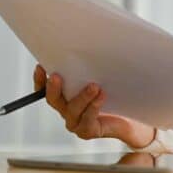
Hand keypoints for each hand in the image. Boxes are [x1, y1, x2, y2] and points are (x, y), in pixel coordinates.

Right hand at [33, 65, 155, 147]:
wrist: (133, 116)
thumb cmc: (117, 91)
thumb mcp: (103, 75)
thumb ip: (92, 66)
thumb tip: (87, 40)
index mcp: (65, 96)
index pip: (45, 89)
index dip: (40, 79)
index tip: (40, 66)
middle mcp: (66, 109)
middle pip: (54, 100)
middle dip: (53, 88)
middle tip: (56, 76)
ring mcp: (76, 122)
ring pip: (72, 110)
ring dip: (81, 97)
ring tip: (94, 86)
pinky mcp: (88, 131)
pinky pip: (87, 120)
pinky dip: (94, 107)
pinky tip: (102, 96)